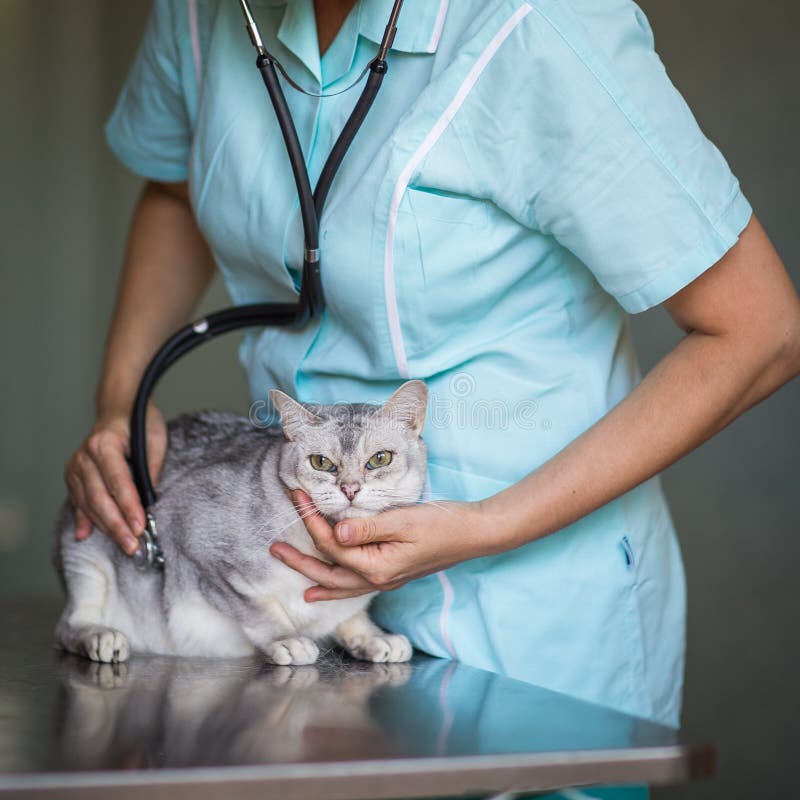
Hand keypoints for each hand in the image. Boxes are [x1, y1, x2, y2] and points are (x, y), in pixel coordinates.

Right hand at [64, 404, 166, 554]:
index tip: (141, 526)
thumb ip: (151, 468)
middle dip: (117, 525)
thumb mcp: (155, 439)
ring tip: (124, 544)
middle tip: (133, 545)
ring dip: (105, 527)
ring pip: (89, 504)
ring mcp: (76, 466)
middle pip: (100, 498)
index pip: (118, 482)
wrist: (117, 410)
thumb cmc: (139, 422)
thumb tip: (150, 500)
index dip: (129, 507)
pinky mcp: (73, 476)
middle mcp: (85, 456)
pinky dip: (84, 520)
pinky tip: (85, 536)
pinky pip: (79, 502)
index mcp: (105, 444)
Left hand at [270, 490, 492, 601]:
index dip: (313, 521)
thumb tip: (334, 533)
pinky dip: (333, 586)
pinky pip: (353, 584)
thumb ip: (367, 528)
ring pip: (338, 582)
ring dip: (311, 574)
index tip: (299, 498)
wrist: (473, 534)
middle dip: (299, 559)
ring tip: (289, 566)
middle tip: (274, 547)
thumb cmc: (442, 524)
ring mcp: (384, 579)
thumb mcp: (403, 520)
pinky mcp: (390, 573)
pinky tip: (322, 588)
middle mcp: (377, 579)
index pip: (333, 546)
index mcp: (377, 566)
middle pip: (328, 572)